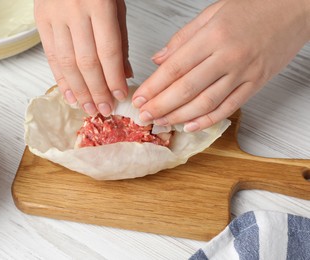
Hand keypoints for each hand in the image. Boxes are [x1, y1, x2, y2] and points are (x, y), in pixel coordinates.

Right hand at [34, 0, 131, 115]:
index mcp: (100, 4)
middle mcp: (75, 11)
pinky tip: (70, 95)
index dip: (114, 78)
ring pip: (67, 64)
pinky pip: (51, 57)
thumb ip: (120, 40)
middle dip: (97, 91)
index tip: (120, 96)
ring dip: (79, 91)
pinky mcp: (40, 22)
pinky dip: (60, 80)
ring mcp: (54, 16)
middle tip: (105, 110)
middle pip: (87, 62)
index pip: (109, 52)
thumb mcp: (116, 5)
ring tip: (89, 109)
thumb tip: (124, 74)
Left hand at [132, 0, 309, 131]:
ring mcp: (244, 73)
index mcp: (213, 37)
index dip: (154, 87)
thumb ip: (183, 38)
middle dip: (161, 106)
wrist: (295, 7)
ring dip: (179, 117)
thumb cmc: (255, 7)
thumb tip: (159, 59)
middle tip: (144, 116)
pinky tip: (190, 125)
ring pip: (205, 103)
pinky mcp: (256, 84)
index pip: (175, 68)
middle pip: (187, 89)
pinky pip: (228, 108)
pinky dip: (208, 120)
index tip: (139, 98)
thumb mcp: (212, 13)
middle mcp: (228, 57)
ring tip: (161, 122)